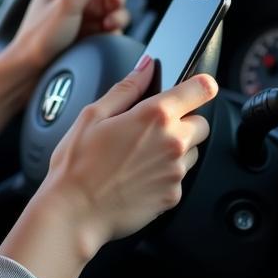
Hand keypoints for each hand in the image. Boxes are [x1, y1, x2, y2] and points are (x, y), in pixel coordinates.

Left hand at [13, 0, 130, 74]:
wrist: (28, 73)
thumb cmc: (40, 37)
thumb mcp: (69, 3)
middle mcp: (66, 2)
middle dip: (113, 2)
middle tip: (113, 12)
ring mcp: (74, 21)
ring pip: (106, 13)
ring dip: (115, 18)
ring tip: (110, 26)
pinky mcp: (81, 39)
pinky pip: (104, 30)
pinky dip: (111, 32)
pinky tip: (108, 36)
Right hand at [42, 53, 216, 257]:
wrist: (75, 211)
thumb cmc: (77, 164)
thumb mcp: (93, 115)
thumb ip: (126, 88)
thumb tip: (145, 66)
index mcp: (154, 116)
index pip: (199, 90)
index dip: (199, 85)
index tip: (196, 87)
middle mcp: (172, 143)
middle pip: (201, 123)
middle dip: (183, 121)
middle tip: (150, 128)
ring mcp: (175, 172)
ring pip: (192, 151)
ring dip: (175, 148)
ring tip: (138, 154)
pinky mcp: (173, 196)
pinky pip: (179, 177)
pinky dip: (164, 173)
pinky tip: (136, 174)